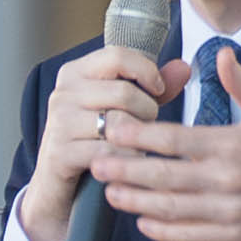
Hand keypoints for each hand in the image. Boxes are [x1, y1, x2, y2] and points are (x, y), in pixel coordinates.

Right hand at [14, 41, 193, 240]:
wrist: (57, 184)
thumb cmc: (93, 140)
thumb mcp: (121, 108)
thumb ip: (152, 87)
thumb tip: (183, 68)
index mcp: (75, 73)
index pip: (118, 56)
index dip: (146, 71)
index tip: (157, 89)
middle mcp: (63, 93)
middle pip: (124, 93)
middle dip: (146, 111)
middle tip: (144, 124)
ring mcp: (59, 123)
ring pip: (120, 123)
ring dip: (137, 138)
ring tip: (134, 143)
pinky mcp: (61, 152)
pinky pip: (111, 152)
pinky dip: (126, 159)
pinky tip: (125, 161)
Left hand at [99, 46, 240, 240]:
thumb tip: (222, 52)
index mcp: (229, 145)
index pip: (173, 140)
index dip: (138, 136)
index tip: (113, 130)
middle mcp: (225, 178)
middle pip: (162, 176)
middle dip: (125, 171)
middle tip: (96, 164)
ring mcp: (227, 210)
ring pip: (170, 208)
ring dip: (136, 202)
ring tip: (110, 194)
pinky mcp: (232, 235)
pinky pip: (189, 235)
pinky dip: (163, 231)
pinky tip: (143, 222)